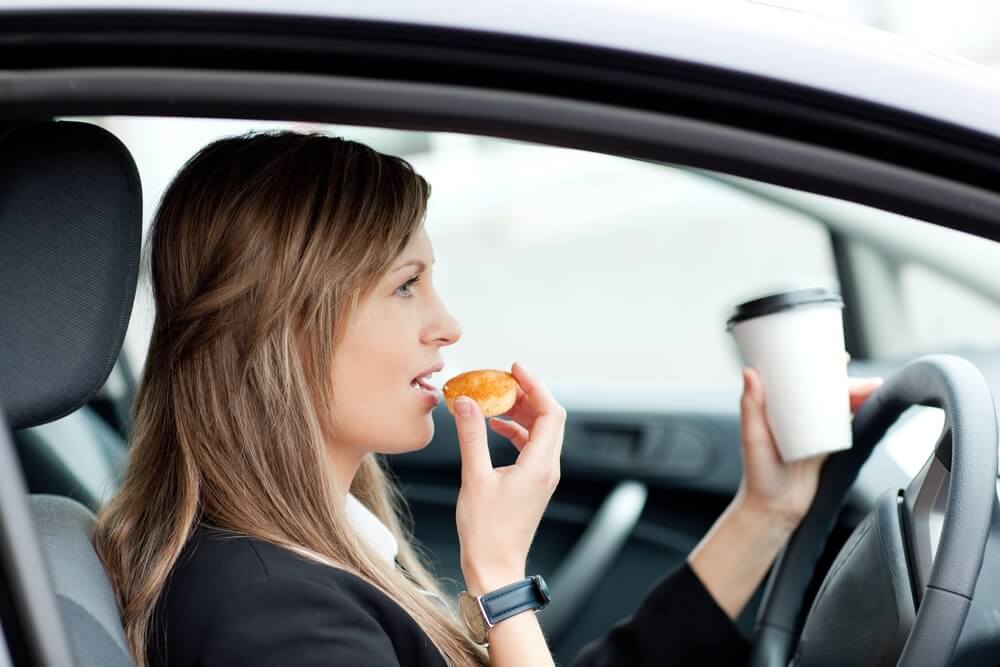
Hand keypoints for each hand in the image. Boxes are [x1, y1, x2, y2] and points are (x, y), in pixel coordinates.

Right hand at [453, 362, 565, 594]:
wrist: (494, 568)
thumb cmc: (486, 532)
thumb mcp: (474, 478)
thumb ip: (471, 436)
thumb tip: (465, 403)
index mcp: (539, 465)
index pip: (550, 412)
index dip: (535, 386)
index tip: (514, 370)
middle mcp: (547, 468)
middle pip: (549, 418)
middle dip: (526, 395)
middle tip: (500, 382)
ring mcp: (542, 477)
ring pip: (540, 432)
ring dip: (520, 412)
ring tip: (493, 400)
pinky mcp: (533, 484)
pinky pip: (531, 447)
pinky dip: (515, 431)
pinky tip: (494, 427)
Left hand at [736, 367, 882, 526]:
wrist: (775, 510)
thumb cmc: (758, 475)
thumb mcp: (752, 437)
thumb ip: (750, 407)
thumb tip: (749, 372)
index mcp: (775, 408)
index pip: (798, 378)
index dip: (817, 365)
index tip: (836, 356)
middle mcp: (794, 416)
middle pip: (825, 391)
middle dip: (847, 383)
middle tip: (867, 383)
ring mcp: (811, 431)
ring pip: (837, 406)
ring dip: (856, 396)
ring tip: (874, 390)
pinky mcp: (824, 447)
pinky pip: (843, 426)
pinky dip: (857, 414)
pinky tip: (869, 408)